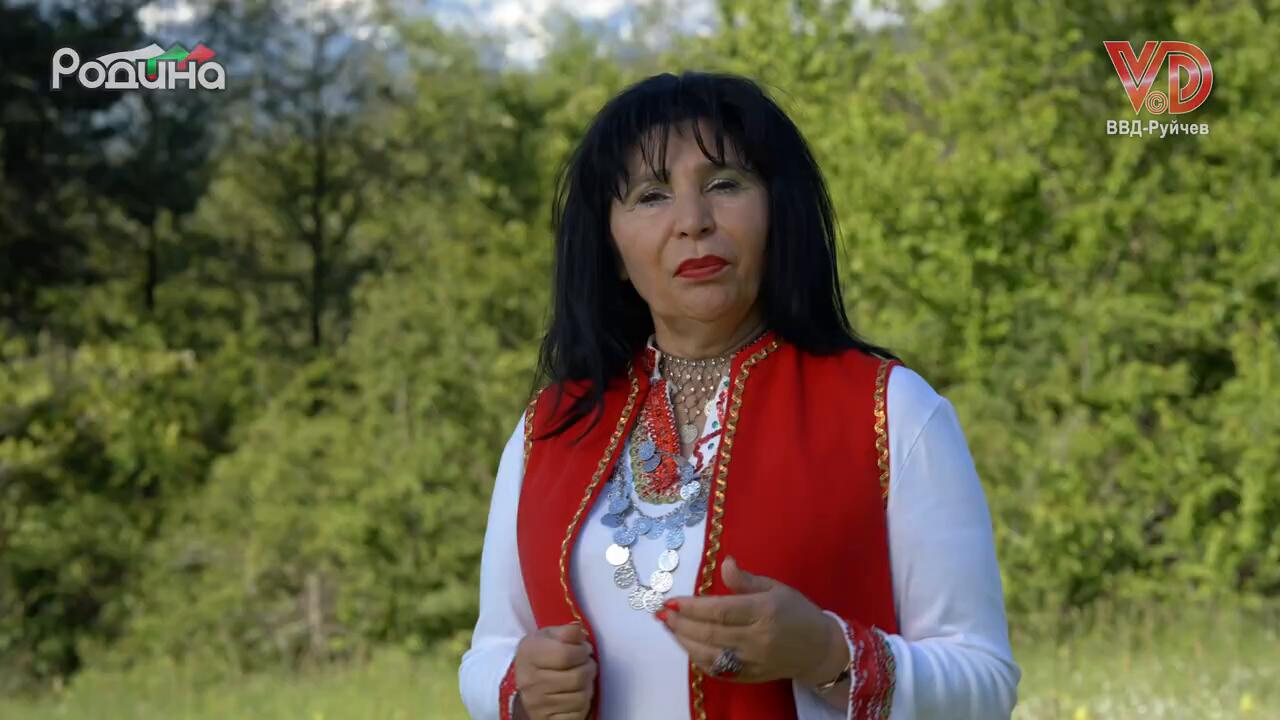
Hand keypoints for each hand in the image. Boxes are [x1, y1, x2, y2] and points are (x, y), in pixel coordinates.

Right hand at [512, 623, 596, 719]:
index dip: (582, 650)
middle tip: (585, 663)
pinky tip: (575, 694)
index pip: (566, 654)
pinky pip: (578, 713)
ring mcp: (538, 704)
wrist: (525, 685)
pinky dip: (583, 704)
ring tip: (581, 678)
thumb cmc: (541, 657)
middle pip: (578, 676)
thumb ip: (565, 632)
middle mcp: (530, 681)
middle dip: (589, 667)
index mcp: (529, 655)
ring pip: (582, 696)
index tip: (583, 649)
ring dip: (588, 686)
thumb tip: (577, 629)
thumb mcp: (548, 637)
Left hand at [657, 556, 848, 686]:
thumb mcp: (776, 588)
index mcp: (764, 612)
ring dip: (684, 641)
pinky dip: (698, 658)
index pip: (720, 610)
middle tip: (661, 614)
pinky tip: (687, 645)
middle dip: (681, 623)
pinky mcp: (750, 677)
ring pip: (709, 654)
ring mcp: (753, 662)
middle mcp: (757, 639)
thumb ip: (746, 580)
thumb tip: (725, 563)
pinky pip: (717, 670)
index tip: (671, 600)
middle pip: (710, 633)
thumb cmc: (797, 612)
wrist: (820, 650)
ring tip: (669, 627)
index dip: (692, 607)